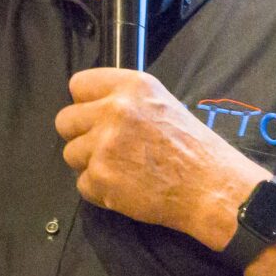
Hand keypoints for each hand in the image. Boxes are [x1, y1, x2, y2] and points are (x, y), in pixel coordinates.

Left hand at [56, 69, 262, 245]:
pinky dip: (99, 190)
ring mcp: (104, 144)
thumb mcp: (163, 104)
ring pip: (71, 154)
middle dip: (80, 136)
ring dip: (90, 164)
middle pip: (65, 120)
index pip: (78, 84)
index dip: (83, 103)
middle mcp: (114, 110)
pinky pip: (82, 184)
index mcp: (131, 87)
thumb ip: (126, 101)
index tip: (93, 116)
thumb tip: (94, 108)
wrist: (210, 187)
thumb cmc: (194, 149)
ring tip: (121, 170)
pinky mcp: (101, 176)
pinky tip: (125, 188)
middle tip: (104, 148)